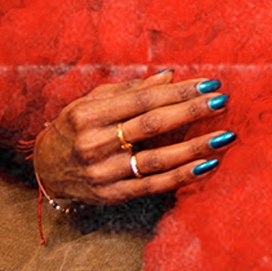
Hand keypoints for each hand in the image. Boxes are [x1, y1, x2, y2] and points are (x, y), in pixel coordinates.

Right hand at [32, 69, 234, 205]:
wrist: (46, 170)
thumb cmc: (75, 127)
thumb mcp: (93, 102)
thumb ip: (132, 89)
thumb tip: (170, 75)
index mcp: (89, 114)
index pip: (143, 100)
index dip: (179, 91)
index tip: (209, 84)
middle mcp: (95, 143)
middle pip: (152, 125)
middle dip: (191, 112)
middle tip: (222, 101)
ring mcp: (104, 172)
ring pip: (157, 159)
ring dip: (195, 147)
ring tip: (225, 135)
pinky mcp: (113, 195)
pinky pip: (154, 185)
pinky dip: (183, 176)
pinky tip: (208, 165)